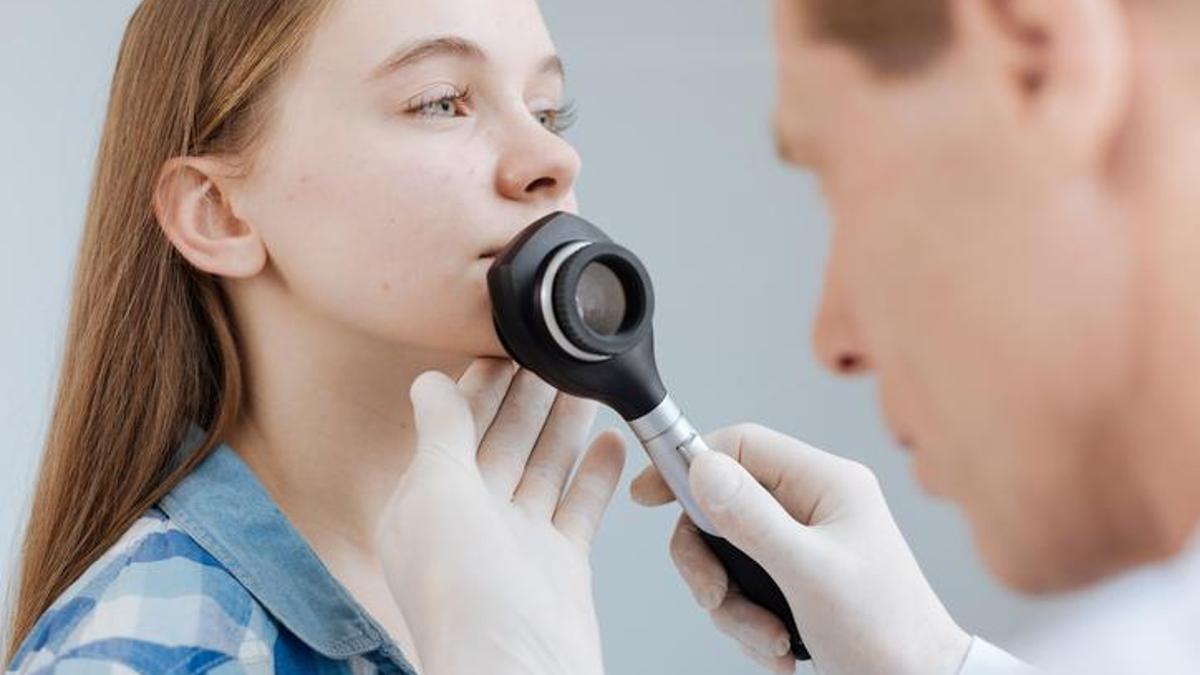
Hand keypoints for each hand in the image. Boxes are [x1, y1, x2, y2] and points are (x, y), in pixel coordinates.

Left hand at [377, 359, 625, 674]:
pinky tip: (610, 441)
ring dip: (564, 424)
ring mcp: (516, 544)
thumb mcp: (438, 496)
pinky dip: (595, 473)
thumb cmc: (467, 601)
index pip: (456, 426)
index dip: (483, 382)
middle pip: (504, 440)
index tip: (509, 342)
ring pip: (543, 467)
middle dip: (529, 395)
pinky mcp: (558, 565)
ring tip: (586, 382)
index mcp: (427, 503)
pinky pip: (578, 506)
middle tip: (556, 351)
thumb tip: (429, 382)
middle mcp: (470, 521)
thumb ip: (440, 434)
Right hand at [631, 424, 970, 674]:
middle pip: (723, 506)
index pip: (742, 445)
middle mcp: (813, 506)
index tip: (648, 495)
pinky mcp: (796, 580)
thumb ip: (752, 519)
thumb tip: (702, 468)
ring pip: (727, 553)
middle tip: (716, 599)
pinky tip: (779, 649)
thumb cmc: (888, 633)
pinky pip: (743, 587)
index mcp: (827, 484)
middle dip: (712, 563)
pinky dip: (749, 624)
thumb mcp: (810, 574)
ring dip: (733, 605)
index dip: (691, 464)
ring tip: (768, 639)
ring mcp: (803, 544)